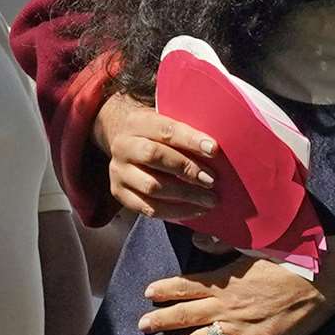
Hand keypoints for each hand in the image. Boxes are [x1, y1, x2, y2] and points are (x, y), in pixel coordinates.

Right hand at [94, 93, 217, 220]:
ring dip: (185, 194)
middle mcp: (124, 146)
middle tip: (212, 180)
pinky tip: (194, 210)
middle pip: (155, 157)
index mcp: (138, 122)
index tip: (213, 149)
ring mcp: (118, 171)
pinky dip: (175, 211)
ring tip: (209, 199)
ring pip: (151, 186)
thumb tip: (215, 149)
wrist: (125, 142)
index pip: (165, 129)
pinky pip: (148, 208)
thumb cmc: (157, 134)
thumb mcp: (166, 123)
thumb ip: (185, 133)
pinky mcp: (119, 193)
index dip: (190, 140)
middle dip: (187, 169)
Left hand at [137, 253, 334, 334]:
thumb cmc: (291, 257)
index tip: (147, 293)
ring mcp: (245, 326)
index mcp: (228, 280)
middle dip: (163, 320)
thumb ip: (224, 245)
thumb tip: (197, 242)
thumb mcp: (255, 244)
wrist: (325, 277)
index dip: (167, 289)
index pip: (189, 286)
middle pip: (189, 314)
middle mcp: (231, 305)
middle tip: (141, 327)